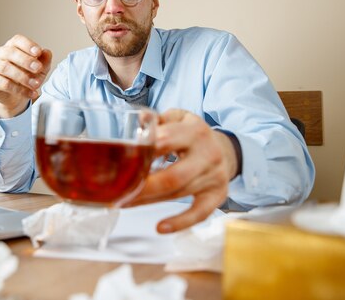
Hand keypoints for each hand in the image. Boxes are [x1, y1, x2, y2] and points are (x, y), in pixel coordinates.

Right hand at [0, 34, 51, 117]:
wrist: (17, 96)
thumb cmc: (28, 76)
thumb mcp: (40, 69)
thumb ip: (44, 60)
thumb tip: (47, 52)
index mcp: (13, 46)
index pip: (18, 40)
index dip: (28, 45)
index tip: (38, 52)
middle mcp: (1, 53)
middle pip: (10, 52)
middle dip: (26, 60)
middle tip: (38, 68)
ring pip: (5, 68)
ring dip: (22, 76)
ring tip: (35, 84)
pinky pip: (3, 83)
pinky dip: (18, 89)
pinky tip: (30, 93)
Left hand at [128, 109, 238, 232]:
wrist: (225, 149)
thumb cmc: (192, 134)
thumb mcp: (178, 118)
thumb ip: (158, 120)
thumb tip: (139, 120)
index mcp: (195, 132)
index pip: (166, 142)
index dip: (143, 152)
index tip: (122, 161)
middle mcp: (207, 154)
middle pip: (173, 176)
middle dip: (144, 186)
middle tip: (119, 191)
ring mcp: (214, 176)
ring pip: (179, 193)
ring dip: (149, 201)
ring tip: (124, 203)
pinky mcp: (217, 195)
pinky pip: (200, 213)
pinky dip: (180, 222)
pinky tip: (160, 227)